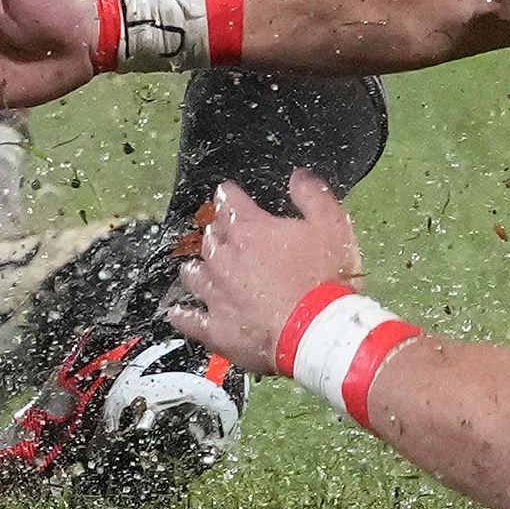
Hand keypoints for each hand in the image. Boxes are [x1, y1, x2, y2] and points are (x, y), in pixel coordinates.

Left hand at [167, 173, 361, 375]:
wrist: (315, 332)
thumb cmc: (325, 278)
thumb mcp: (331, 225)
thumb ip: (312, 195)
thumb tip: (298, 176)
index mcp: (250, 230)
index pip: (228, 202)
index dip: (226, 195)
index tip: (224, 192)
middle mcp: (225, 259)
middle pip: (209, 238)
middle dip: (214, 232)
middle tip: (219, 231)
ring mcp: (217, 294)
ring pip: (194, 274)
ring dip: (196, 268)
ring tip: (197, 268)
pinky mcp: (215, 329)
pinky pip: (189, 320)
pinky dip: (183, 315)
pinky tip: (178, 313)